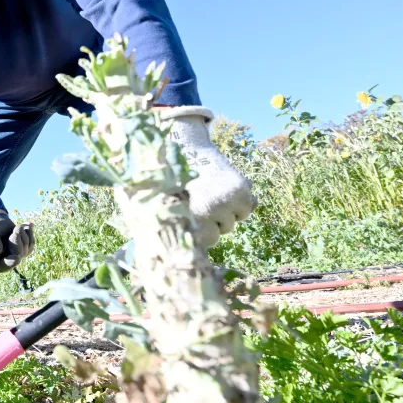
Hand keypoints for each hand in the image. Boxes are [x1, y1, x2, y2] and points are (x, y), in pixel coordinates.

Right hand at [0, 209, 34, 271]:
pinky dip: (29, 233)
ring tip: (17, 227)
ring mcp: (18, 256)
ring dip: (23, 234)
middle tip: (16, 229)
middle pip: (18, 254)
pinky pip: (31, 242)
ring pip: (27, 247)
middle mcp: (7, 261)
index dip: (11, 263)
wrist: (0, 222)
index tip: (16, 258)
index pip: (4, 266)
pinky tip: (27, 226)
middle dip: (17, 239)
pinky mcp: (25, 250)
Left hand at [157, 106, 256, 247]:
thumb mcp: (154, 204)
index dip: (195, 234)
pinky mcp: (240, 189)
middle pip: (217, 235)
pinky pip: (249, 208)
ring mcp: (225, 200)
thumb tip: (153, 258)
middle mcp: (206, 212)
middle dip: (211, 223)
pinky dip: (242, 201)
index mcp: (183, 219)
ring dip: (225, 211)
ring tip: (209, 191)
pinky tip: (225, 187)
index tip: (188, 222)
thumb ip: (159, 229)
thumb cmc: (165, 177)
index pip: (200, 244)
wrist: (185, 144)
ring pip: (233, 221)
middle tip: (199, 201)